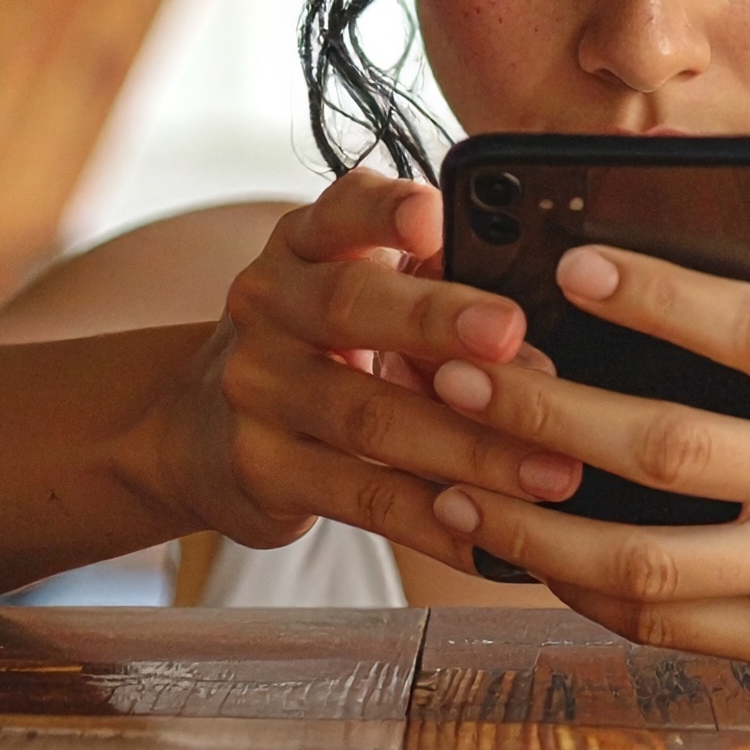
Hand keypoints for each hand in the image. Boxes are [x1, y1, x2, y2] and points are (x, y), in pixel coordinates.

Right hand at [168, 169, 582, 563]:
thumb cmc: (315, 347)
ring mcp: (259, 391)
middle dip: (437, 320)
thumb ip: (428, 288)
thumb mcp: (351, 293)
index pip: (341, 209)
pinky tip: (493, 539)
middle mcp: (269, 305)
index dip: (387, 210)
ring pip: (369, 418)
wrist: (198, 432)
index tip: (436, 217)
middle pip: (351, 306)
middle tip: (512, 335)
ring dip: (469, 447)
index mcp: (304, 245)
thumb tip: (534, 341)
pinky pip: (364, 499)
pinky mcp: (263, 470)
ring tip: (551, 469)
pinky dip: (437, 524)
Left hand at [421, 246, 749, 665]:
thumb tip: (649, 240)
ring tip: (456, 481)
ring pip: (646, 560)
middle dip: (548, 411)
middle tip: (459, 377)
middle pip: (671, 447)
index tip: (570, 268)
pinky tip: (523, 547)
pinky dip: (579, 588)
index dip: (657, 296)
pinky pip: (663, 624)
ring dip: (533, 523)